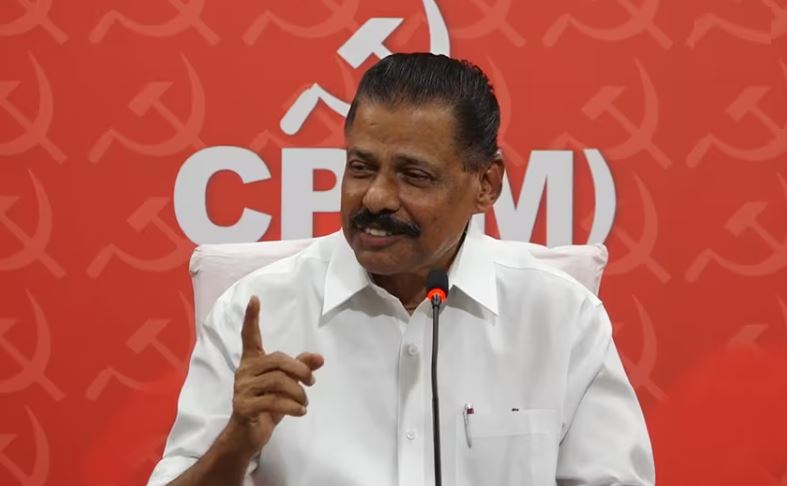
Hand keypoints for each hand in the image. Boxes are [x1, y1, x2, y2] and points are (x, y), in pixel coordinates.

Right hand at [226, 296, 324, 456]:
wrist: (247, 435)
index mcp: (252, 362)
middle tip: (312, 382)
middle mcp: (244, 371)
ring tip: (305, 402)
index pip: (250, 336)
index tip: (255, 298)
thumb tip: (320, 358)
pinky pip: (274, 401)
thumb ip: (300, 369)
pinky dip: (292, 407)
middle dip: (300, 370)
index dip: (252, 318)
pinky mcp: (243, 406)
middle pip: (277, 360)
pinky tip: (300, 411)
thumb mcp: (286, 386)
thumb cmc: (267, 405)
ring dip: (298, 392)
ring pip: (278, 381)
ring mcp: (242, 389)